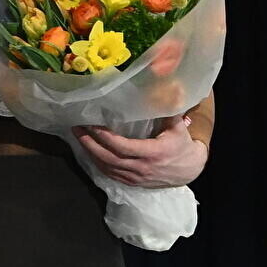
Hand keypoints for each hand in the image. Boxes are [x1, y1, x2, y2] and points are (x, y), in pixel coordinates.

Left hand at [75, 118, 206, 187]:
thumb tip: (171, 84)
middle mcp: (142, 167)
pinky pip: (110, 174)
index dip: (105, 136)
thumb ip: (170, 107)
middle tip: (77, 128)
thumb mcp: (178, 126)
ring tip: (79, 137)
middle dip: (90, 143)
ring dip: (90, 153)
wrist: (190, 170)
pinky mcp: (133, 182)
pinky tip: (90, 151)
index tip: (92, 124)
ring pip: (107, 167)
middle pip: (109, 157)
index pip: (123, 146)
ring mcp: (136, 177)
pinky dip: (98, 163)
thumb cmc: (182, 145)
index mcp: (153, 152)